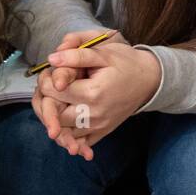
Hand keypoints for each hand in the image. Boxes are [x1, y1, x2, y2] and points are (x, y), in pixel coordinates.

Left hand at [37, 41, 160, 159]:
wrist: (150, 79)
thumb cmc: (126, 64)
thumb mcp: (104, 53)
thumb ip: (77, 56)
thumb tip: (52, 58)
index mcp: (92, 92)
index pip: (53, 91)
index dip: (45, 80)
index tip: (50, 72)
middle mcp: (94, 113)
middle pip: (54, 114)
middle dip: (46, 101)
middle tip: (49, 89)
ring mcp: (99, 125)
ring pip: (64, 131)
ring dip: (54, 120)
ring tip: (54, 104)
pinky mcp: (104, 130)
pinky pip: (82, 141)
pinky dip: (71, 139)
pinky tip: (66, 131)